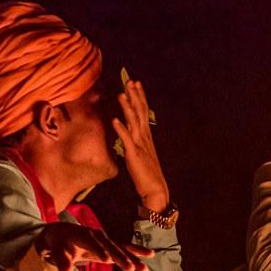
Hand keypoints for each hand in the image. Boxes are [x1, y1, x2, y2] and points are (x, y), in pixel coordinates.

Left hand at [33, 223, 152, 270]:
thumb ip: (61, 261)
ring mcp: (105, 241)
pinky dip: (135, 256)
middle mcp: (98, 236)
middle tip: (131, 268)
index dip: (99, 250)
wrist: (62, 233)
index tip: (106, 260)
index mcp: (83, 234)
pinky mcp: (110, 247)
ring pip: (121, 248)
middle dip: (121, 257)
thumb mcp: (54, 249)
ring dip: (133, 258)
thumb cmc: (57, 242)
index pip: (92, 243)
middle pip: (111, 246)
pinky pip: (124, 251)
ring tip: (145, 268)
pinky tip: (147, 261)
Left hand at [111, 77, 170, 213]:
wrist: (155, 189)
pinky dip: (121, 129)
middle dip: (135, 96)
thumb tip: (126, 132)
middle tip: (130, 81)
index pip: (143, 112)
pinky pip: (127, 139)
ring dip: (127, 108)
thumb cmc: (147, 174)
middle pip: (140, 112)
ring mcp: (140, 145)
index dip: (139, 97)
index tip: (135, 84)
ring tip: (122, 94)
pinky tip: (115, 120)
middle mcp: (145, 137)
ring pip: (134, 122)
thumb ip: (134, 142)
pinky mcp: (134, 154)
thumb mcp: (141, 154)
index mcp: (146, 136)